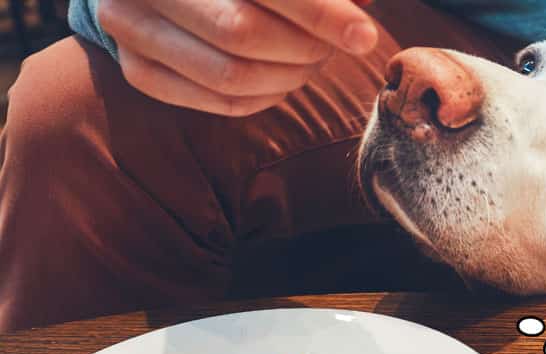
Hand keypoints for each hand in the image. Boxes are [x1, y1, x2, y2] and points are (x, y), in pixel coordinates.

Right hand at [98, 0, 378, 115]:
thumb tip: (366, 1)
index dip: (320, 13)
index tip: (364, 35)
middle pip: (242, 34)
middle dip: (305, 48)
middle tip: (337, 47)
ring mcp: (130, 28)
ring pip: (231, 77)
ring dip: (290, 77)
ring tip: (314, 59)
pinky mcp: (138, 70)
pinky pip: (219, 102)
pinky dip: (266, 97)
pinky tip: (284, 76)